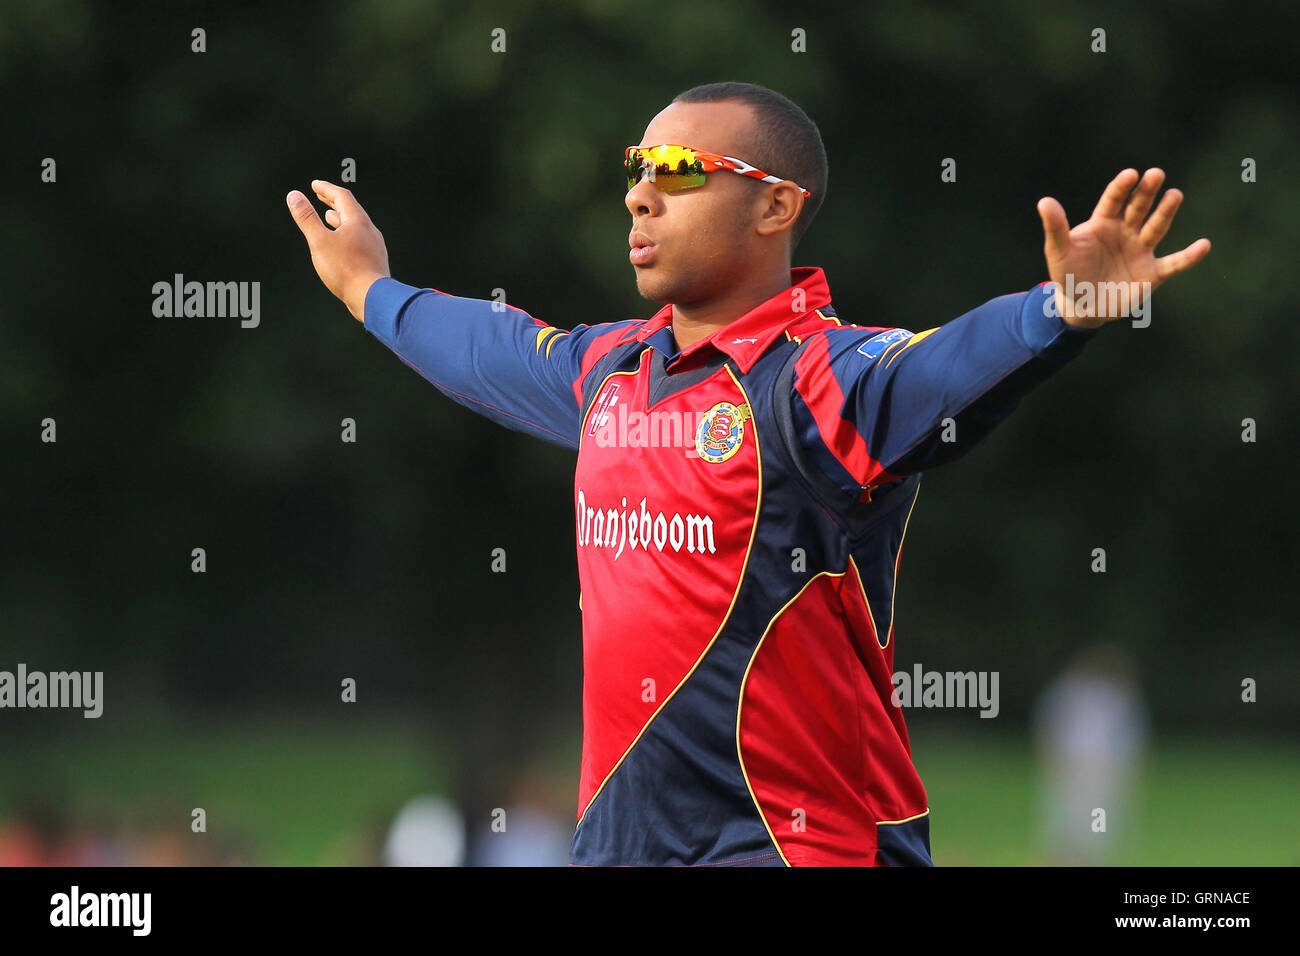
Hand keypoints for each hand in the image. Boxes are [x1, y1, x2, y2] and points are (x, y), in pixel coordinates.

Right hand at [287, 180, 389, 321]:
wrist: (372, 297)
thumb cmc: (346, 270)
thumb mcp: (319, 241)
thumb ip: (306, 218)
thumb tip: (294, 196)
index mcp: (358, 221)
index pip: (342, 196)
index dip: (326, 188)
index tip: (314, 185)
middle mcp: (369, 230)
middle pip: (351, 210)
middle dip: (333, 201)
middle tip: (321, 196)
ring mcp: (374, 246)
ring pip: (356, 226)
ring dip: (341, 219)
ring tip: (329, 217)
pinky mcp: (374, 261)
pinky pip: (360, 241)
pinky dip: (347, 235)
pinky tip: (341, 245)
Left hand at [1037, 168, 1210, 327]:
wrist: (1080, 307)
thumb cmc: (1068, 275)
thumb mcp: (1058, 252)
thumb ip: (1055, 228)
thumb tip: (1044, 201)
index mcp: (1103, 224)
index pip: (1114, 201)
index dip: (1122, 187)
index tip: (1130, 174)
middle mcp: (1125, 232)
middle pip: (1138, 208)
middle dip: (1147, 192)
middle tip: (1156, 174)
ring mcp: (1141, 251)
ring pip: (1156, 228)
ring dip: (1165, 212)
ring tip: (1174, 194)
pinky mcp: (1153, 273)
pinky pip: (1174, 263)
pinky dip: (1189, 256)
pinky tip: (1204, 245)